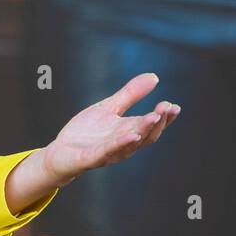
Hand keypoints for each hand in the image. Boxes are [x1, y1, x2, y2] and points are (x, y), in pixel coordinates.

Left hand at [40, 73, 179, 185]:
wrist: (61, 151)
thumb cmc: (87, 132)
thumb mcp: (109, 107)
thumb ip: (130, 94)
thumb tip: (154, 77)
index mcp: (128, 131)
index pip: (152, 125)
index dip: (165, 118)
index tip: (174, 106)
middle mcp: (123, 144)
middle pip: (146, 135)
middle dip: (157, 122)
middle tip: (167, 108)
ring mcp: (109, 152)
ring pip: (130, 143)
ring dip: (143, 130)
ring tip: (154, 117)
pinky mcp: (92, 158)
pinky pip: (108, 151)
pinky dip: (121, 143)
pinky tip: (132, 134)